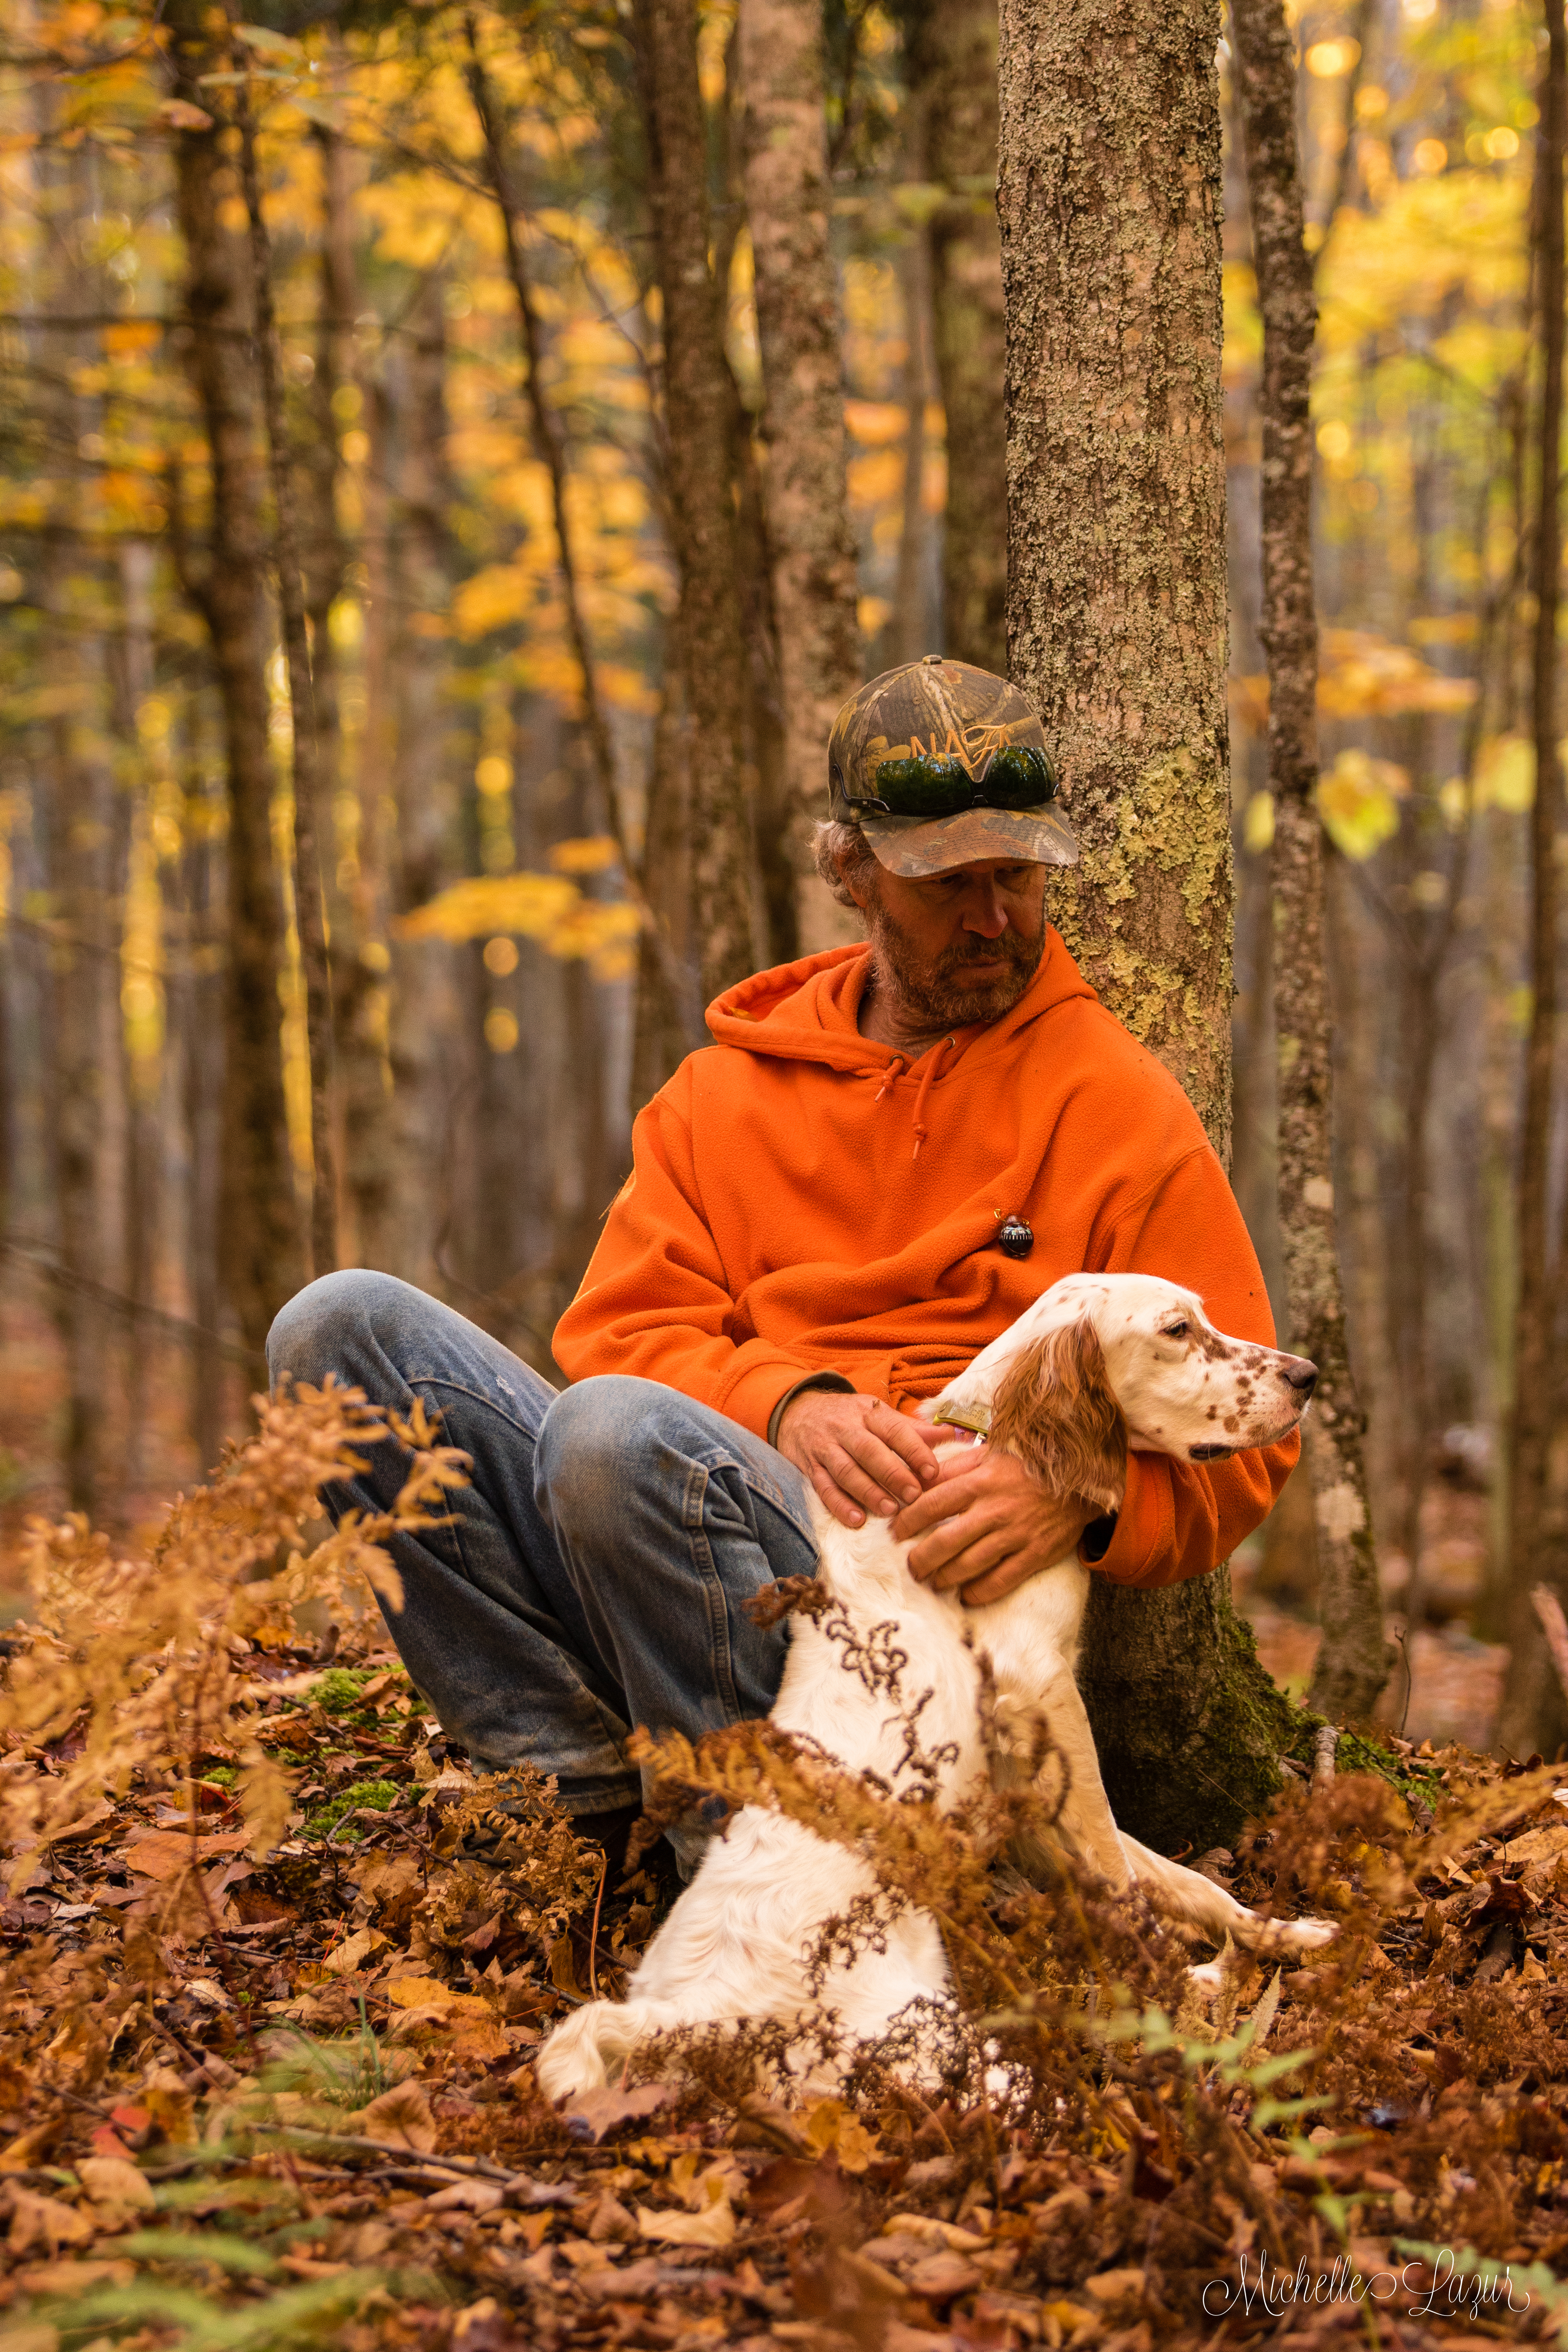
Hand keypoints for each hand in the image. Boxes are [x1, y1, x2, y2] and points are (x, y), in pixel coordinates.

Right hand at [776, 1390, 941, 1529]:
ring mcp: (825, 1448)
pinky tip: (856, 1520)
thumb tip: (954, 1435)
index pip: (894, 1429)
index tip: (932, 1472)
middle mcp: (846, 1427)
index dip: (914, 1450)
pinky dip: (839, 1505)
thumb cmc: (850, 1417)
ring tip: (890, 1510)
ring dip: (868, 1492)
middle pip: (869, 1451)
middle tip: (914, 1495)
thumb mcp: (879, 1414)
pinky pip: (823, 1488)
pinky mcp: (810, 1467)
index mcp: (869, 1413)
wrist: (799, 1412)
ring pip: (846, 1471)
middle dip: (893, 1474)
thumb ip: (914, 1429)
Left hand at [891, 1442, 1106, 1605]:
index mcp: (979, 1481)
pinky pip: (1001, 1581)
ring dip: (945, 1578)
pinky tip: (966, 1596)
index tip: (895, 1533)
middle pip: (945, 1541)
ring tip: (934, 1582)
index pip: (932, 1504)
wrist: (1079, 1479)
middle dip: (921, 1559)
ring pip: (969, 1565)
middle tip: (911, 1567)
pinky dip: (979, 1592)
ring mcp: (1015, 1534)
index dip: (908, 1521)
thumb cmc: (1025, 1465)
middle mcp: (994, 1509)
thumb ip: (952, 1468)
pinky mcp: (1035, 1553)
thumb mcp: (987, 1455)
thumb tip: (916, 1481)